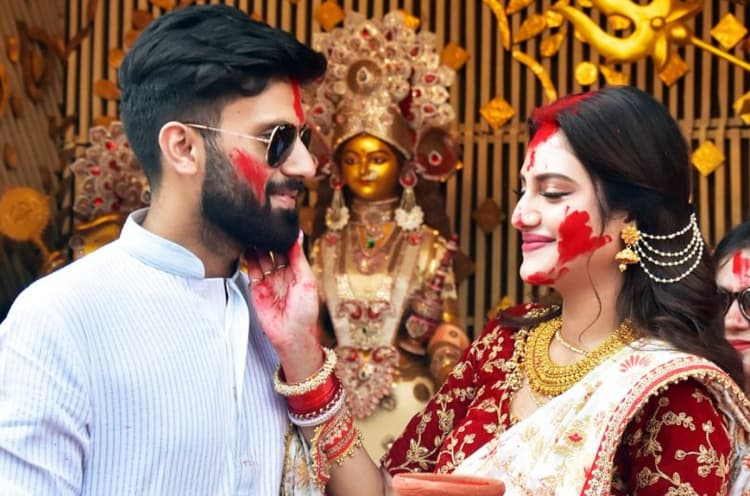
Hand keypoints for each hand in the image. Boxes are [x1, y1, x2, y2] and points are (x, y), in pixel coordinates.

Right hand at [245, 232, 321, 378]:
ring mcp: (269, 281)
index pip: (290, 248)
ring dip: (257, 245)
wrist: (292, 335)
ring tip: (252, 230)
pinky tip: (246, 245)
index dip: (284, 236)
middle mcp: (283, 274)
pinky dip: (248, 258)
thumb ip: (299, 258)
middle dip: (269, 238)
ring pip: (262, 258)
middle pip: (274, 251)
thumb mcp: (307, 281)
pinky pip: (252, 269)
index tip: (280, 221)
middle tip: (263, 223)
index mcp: (298, 271)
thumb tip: (298, 236)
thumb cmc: (305, 312)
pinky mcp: (257, 288)